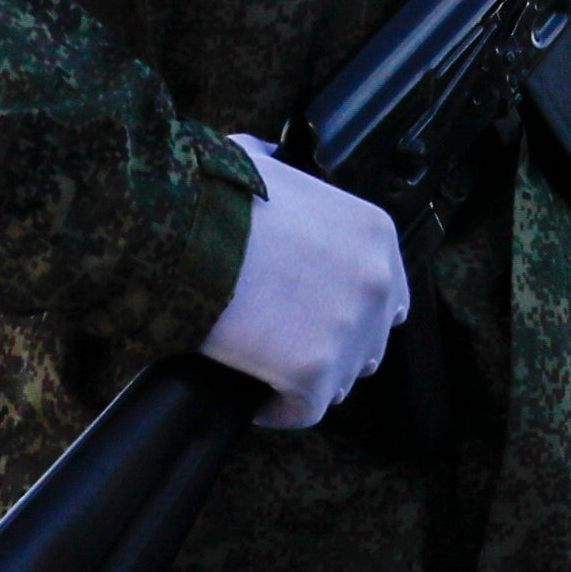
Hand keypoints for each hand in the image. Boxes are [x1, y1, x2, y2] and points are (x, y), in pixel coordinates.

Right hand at [200, 138, 409, 428]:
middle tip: (289, 345)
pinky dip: (280, 411)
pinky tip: (257, 402)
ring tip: (270, 371)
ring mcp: (349, 330)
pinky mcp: (314, 371)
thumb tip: (269, 160)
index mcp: (372, 233)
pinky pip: (304, 410)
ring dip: (308, 379)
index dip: (350, 309)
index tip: (316, 317)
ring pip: (340, 379)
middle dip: (332, 345)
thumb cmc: (214, 193)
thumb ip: (282, 170)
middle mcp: (375, 282)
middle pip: (368, 339)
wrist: (183, 229)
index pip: (386, 292)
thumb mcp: (262, 161)